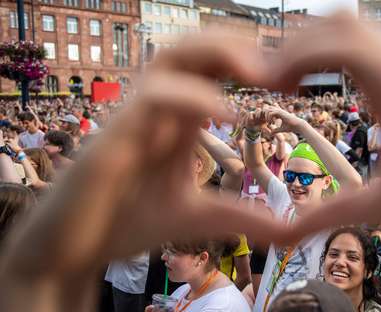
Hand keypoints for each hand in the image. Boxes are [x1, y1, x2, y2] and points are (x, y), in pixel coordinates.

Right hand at [0, 33, 290, 311]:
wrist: (73, 247)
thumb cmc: (127, 220)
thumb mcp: (196, 216)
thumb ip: (240, 216)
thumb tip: (289, 228)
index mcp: (177, 118)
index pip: (211, 68)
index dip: (249, 62)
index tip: (290, 77)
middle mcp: (156, 108)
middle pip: (192, 48)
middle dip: (235, 44)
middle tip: (279, 63)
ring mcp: (133, 117)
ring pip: (170, 57)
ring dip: (216, 53)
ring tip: (258, 72)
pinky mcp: (113, 137)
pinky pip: (153, 98)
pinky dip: (192, 96)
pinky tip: (226, 114)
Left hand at [265, 106, 304, 133]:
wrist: (297, 125)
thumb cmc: (291, 127)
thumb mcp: (281, 129)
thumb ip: (275, 130)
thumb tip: (270, 133)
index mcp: (279, 113)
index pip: (269, 111)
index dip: (267, 117)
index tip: (269, 124)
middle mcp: (279, 111)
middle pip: (267, 109)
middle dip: (265, 115)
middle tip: (267, 122)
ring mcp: (279, 111)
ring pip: (268, 110)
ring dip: (267, 117)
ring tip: (270, 123)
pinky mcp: (280, 113)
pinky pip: (271, 113)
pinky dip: (270, 118)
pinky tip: (273, 123)